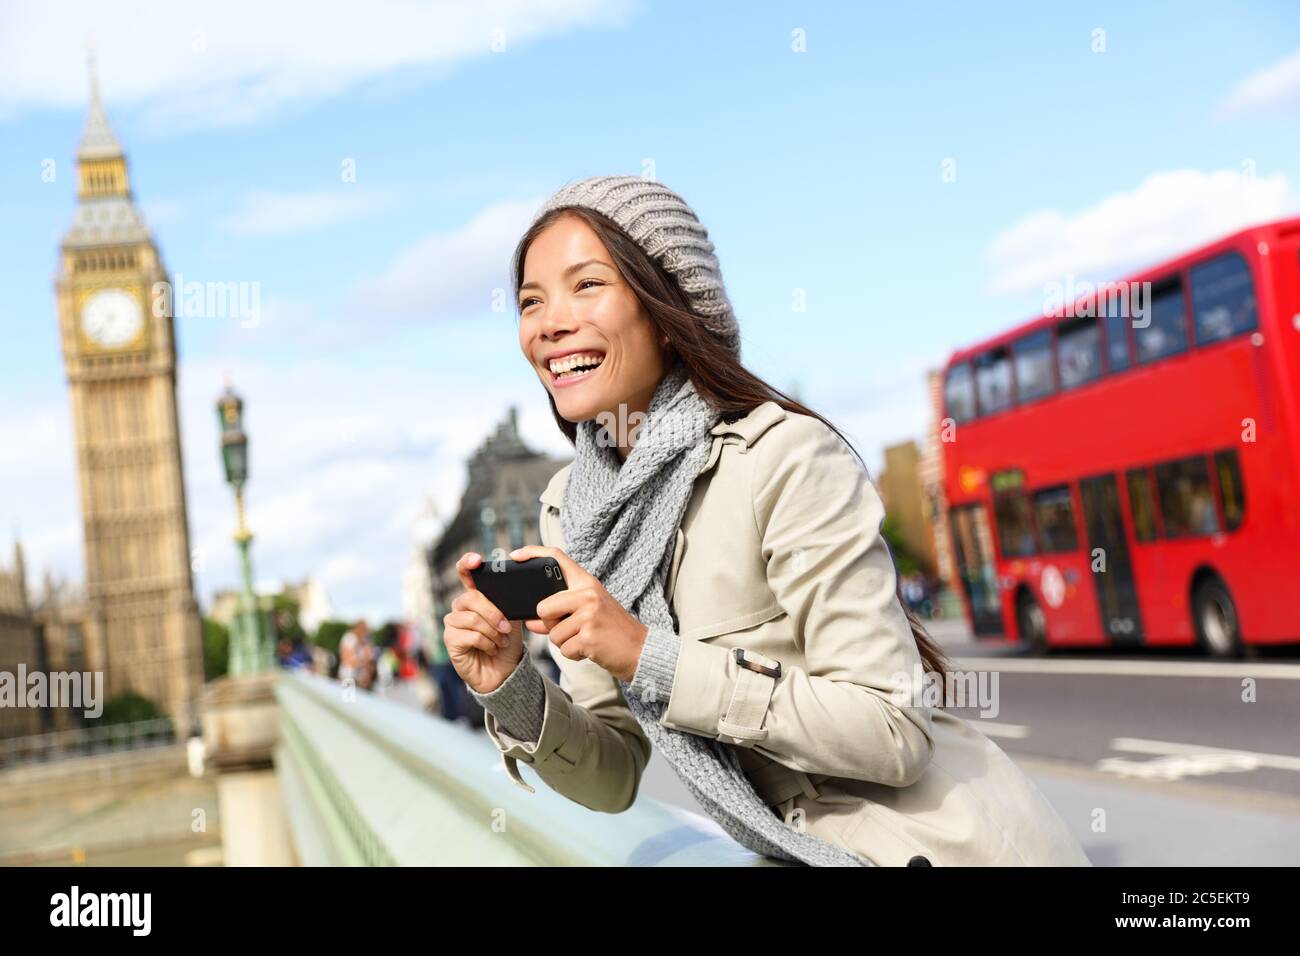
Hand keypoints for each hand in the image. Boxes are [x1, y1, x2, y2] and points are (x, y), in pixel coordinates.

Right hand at [442, 552, 525, 693]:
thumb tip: (512, 590)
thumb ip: (508, 603)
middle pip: (472, 598)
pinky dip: (487, 643)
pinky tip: (491, 649)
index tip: (476, 560)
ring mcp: (453, 623)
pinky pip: (470, 635)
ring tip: (501, 641)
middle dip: (494, 613)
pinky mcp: (451, 640)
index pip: (465, 574)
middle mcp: (461, 607)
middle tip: (507, 628)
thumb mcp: (512, 619)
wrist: (504, 671)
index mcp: (476, 597)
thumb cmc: (506, 643)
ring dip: (493, 632)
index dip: (467, 563)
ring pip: (473, 618)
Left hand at [510, 545, 648, 681]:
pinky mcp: (589, 637)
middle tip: (572, 628)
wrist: (641, 649)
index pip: (557, 557)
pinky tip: (590, 649)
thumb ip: (558, 614)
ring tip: (586, 639)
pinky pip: (564, 649)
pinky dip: (574, 654)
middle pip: (543, 608)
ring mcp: (589, 615)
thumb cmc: (612, 630)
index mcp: (587, 583)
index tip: (516, 555)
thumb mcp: (588, 613)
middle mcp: (588, 594)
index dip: (533, 553)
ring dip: (565, 642)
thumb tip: (530, 621)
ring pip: (553, 633)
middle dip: (550, 624)